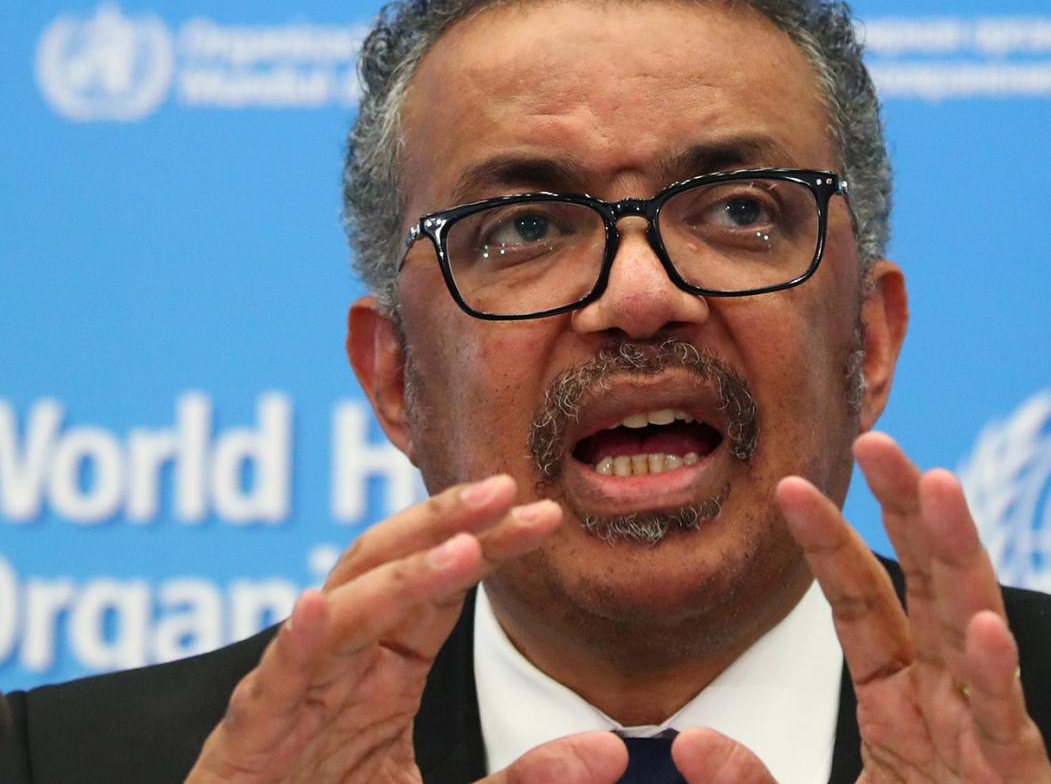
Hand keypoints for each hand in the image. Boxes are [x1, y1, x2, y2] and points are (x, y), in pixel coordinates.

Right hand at [185, 475, 561, 783]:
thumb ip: (523, 780)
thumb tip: (612, 754)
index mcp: (382, 671)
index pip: (440, 589)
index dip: (488, 546)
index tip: (548, 518)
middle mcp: (340, 669)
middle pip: (388, 572)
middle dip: (443, 524)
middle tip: (506, 487)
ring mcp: (291, 701)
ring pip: (341, 616)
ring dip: (396, 577)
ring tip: (458, 546)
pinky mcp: (246, 744)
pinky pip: (271, 688)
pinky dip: (294, 646)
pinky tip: (315, 606)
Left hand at [775, 432, 1050, 782]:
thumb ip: (751, 783)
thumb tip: (690, 741)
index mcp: (898, 701)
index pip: (861, 604)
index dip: (828, 544)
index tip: (787, 488)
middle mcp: (945, 702)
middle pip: (926, 586)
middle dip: (906, 510)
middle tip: (878, 438)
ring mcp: (983, 736)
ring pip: (975, 627)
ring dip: (959, 556)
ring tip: (940, 486)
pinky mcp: (1013, 778)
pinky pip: (1004, 724)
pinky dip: (995, 675)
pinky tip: (981, 627)